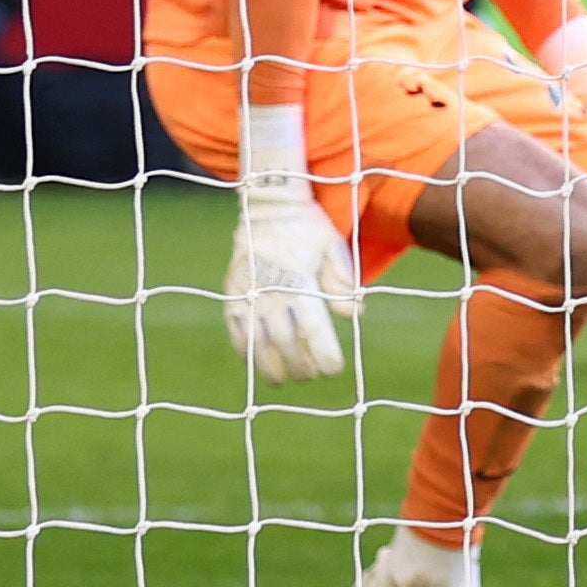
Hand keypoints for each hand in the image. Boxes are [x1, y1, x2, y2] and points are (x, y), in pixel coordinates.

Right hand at [225, 141, 361, 384]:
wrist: (267, 207)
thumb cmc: (307, 227)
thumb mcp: (332, 246)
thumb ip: (341, 281)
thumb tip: (354, 314)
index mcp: (298, 282)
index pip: (312, 330)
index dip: (323, 355)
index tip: (333, 370)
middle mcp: (271, 292)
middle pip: (286, 343)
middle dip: (300, 365)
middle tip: (312, 376)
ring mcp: (247, 295)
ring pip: (258, 342)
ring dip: (271, 366)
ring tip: (283, 380)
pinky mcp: (232, 294)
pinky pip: (236, 330)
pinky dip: (245, 350)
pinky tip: (256, 362)